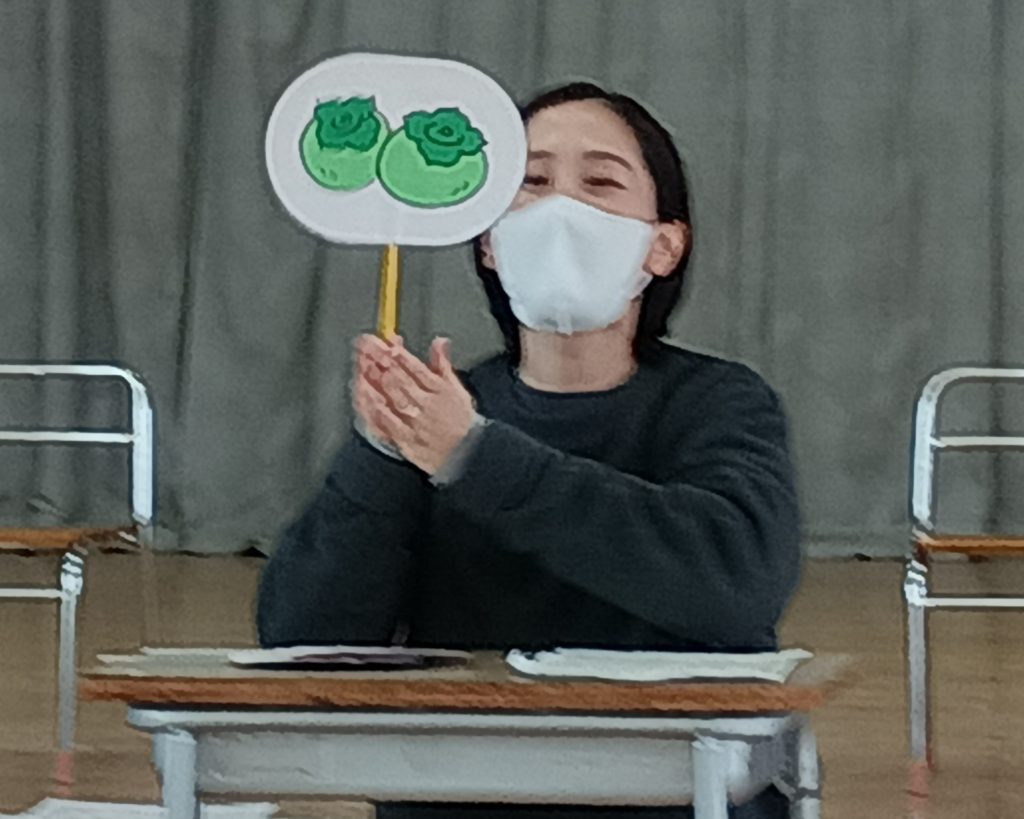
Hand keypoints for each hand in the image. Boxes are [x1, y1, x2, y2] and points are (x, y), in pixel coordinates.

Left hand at [357, 334, 477, 475]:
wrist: (467, 455)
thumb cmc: (462, 422)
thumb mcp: (457, 389)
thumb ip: (444, 364)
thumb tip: (439, 341)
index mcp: (437, 389)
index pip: (413, 366)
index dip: (395, 351)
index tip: (382, 339)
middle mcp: (424, 403)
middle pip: (397, 378)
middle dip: (378, 360)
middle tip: (364, 345)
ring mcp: (412, 422)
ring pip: (389, 397)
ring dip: (372, 379)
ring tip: (359, 365)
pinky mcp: (403, 439)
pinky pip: (383, 422)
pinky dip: (372, 408)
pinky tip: (362, 395)